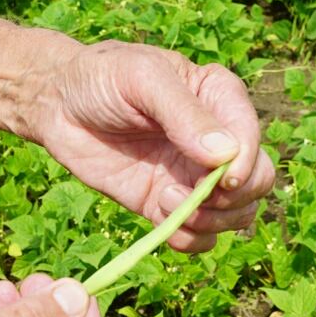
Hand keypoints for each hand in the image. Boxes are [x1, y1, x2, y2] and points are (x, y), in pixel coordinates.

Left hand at [18, 40, 275, 251]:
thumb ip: (183, 114)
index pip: (252, 139)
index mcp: (218, 99)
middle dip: (233, 199)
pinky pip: (198, 236)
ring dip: (210, 222)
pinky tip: (162, 216)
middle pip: (257, 183)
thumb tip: (225, 156)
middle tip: (193, 194)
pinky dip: (190, 239)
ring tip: (166, 201)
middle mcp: (215, 141)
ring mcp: (191, 175)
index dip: (246, 165)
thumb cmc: (100, 78)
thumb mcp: (141, 79)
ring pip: (235, 215)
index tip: (222, 178)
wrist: (58, 105)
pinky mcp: (165, 203)